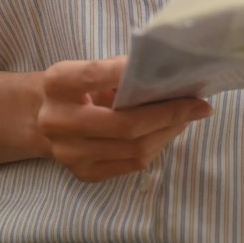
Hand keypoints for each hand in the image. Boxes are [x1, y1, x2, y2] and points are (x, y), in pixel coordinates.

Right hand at [29, 56, 211, 182]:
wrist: (44, 120)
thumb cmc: (80, 87)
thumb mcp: (88, 69)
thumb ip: (118, 69)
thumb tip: (167, 74)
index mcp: (57, 84)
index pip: (94, 75)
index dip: (128, 72)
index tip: (165, 69)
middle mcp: (57, 121)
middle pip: (124, 124)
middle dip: (169, 114)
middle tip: (199, 105)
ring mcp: (69, 153)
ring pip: (134, 149)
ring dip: (169, 131)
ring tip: (189, 117)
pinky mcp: (83, 173)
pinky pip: (132, 164)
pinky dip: (157, 146)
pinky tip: (169, 131)